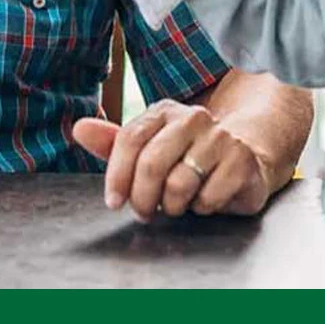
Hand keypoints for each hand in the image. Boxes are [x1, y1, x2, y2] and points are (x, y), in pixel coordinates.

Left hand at [73, 101, 272, 219]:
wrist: (245, 156)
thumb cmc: (187, 157)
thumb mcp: (149, 149)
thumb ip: (113, 143)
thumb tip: (79, 128)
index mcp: (165, 111)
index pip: (130, 139)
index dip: (117, 176)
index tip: (114, 202)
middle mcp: (194, 118)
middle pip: (152, 163)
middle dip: (142, 197)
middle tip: (144, 212)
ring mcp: (220, 137)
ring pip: (179, 185)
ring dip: (173, 206)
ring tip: (177, 203)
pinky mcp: (241, 160)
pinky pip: (208, 198)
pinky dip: (202, 208)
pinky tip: (205, 200)